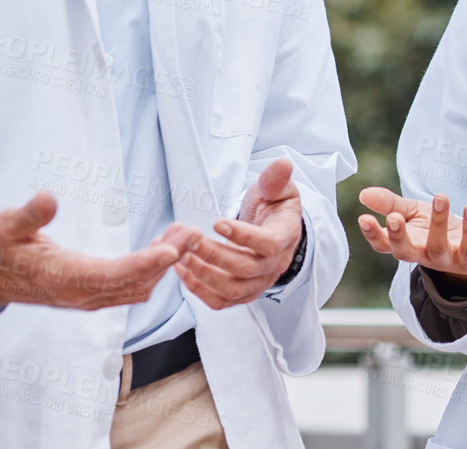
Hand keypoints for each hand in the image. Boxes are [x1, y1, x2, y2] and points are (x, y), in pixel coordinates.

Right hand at [0, 191, 186, 309]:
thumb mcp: (6, 224)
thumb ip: (29, 214)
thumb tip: (48, 197)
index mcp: (62, 277)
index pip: (113, 275)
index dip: (144, 264)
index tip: (172, 250)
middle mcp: (79, 294)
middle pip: (135, 283)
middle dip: (167, 260)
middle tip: (192, 231)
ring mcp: (86, 298)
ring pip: (137, 288)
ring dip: (163, 265)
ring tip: (184, 234)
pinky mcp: (89, 295)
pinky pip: (129, 288)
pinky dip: (151, 271)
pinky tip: (162, 248)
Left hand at [170, 158, 305, 309]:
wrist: (276, 232)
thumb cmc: (274, 208)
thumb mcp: (278, 189)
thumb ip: (276, 179)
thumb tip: (283, 164)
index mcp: (285, 237)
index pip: (269, 244)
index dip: (243, 237)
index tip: (217, 222)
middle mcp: (274, 265)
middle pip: (246, 269)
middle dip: (214, 256)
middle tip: (190, 239)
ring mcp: (258, 283)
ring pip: (232, 289)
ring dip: (203, 275)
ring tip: (182, 255)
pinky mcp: (242, 293)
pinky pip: (220, 301)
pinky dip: (198, 289)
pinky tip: (182, 270)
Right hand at [356, 186, 466, 279]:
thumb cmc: (434, 230)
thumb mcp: (412, 214)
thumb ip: (390, 204)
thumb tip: (363, 193)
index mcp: (405, 244)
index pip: (382, 244)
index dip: (372, 234)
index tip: (364, 218)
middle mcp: (421, 255)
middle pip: (404, 252)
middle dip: (398, 236)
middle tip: (393, 217)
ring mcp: (445, 260)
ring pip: (437, 247)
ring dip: (438, 222)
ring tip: (440, 197)